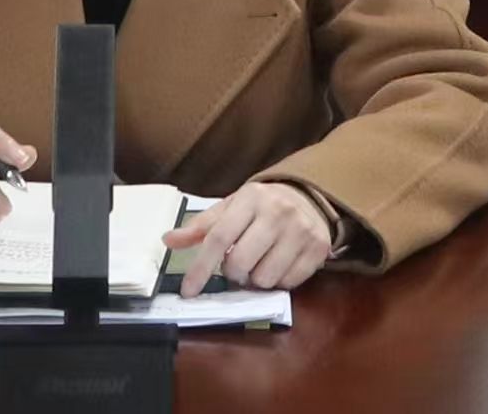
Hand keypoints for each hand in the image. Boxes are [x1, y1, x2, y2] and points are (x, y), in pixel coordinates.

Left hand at [163, 182, 331, 296]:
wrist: (308, 197)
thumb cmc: (261, 205)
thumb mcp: (231, 207)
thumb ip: (201, 226)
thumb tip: (168, 240)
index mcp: (250, 198)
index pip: (219, 237)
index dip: (201, 267)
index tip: (188, 290)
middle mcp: (277, 212)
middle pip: (240, 262)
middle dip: (233, 272)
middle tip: (236, 264)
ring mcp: (300, 231)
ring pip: (264, 279)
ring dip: (255, 278)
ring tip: (259, 261)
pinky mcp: (318, 249)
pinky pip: (288, 284)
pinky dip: (277, 281)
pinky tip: (278, 264)